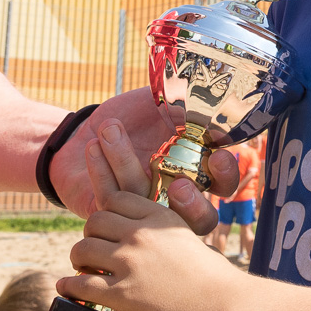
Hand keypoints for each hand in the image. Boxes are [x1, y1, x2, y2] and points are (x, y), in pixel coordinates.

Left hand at [49, 91, 240, 221]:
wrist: (85, 131)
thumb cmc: (131, 116)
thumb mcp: (158, 102)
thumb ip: (180, 99)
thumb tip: (199, 91)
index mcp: (194, 166)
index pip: (222, 183)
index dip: (225, 175)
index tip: (216, 157)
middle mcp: (174, 194)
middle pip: (200, 219)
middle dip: (194, 205)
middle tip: (179, 184)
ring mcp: (144, 209)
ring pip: (147, 202)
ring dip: (126, 162)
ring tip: (109, 130)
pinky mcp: (112, 214)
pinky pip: (111, 201)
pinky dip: (101, 170)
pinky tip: (93, 146)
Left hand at [60, 186, 243, 310]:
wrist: (226, 308)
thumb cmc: (216, 279)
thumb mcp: (191, 240)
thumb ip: (167, 235)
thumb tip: (153, 242)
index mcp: (160, 217)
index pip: (117, 199)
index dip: (106, 213)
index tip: (106, 228)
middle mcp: (142, 234)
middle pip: (94, 221)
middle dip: (89, 236)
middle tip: (91, 253)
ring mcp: (131, 262)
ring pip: (82, 249)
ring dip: (77, 261)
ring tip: (81, 271)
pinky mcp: (123, 293)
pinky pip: (81, 284)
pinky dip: (69, 287)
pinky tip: (67, 289)